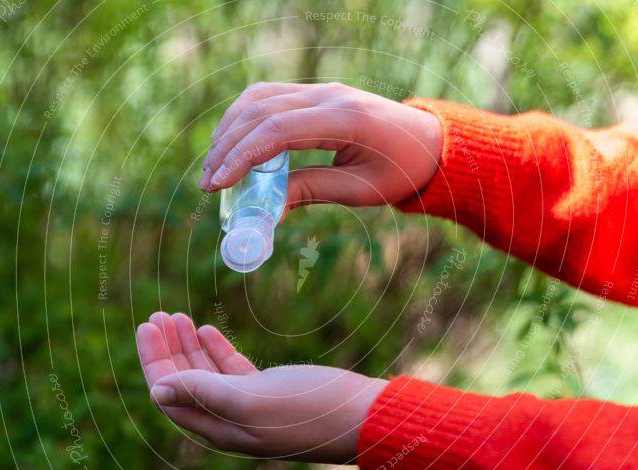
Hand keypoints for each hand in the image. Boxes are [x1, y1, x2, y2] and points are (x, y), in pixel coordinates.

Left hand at [136, 312, 387, 463]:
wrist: (362, 416)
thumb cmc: (309, 409)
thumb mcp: (251, 399)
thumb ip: (203, 393)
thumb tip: (156, 390)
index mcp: (219, 427)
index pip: (171, 393)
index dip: (154, 360)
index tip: (147, 326)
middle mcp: (228, 419)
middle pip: (184, 382)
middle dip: (168, 349)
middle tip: (157, 316)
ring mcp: (249, 405)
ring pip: (206, 373)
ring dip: (189, 345)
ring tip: (177, 316)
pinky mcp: (270, 392)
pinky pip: (232, 370)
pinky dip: (217, 349)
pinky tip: (207, 330)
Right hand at [200, 82, 441, 208]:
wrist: (430, 144)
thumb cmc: (400, 171)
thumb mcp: (358, 191)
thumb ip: (310, 191)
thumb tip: (266, 212)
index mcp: (344, 118)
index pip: (277, 129)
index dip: (241, 156)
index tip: (217, 184)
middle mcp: (329, 95)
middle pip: (260, 110)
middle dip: (227, 146)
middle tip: (208, 182)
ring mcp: (322, 90)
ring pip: (259, 98)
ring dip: (230, 130)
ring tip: (214, 166)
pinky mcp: (316, 95)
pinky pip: (270, 98)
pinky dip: (245, 120)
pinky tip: (234, 145)